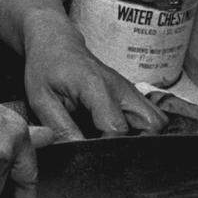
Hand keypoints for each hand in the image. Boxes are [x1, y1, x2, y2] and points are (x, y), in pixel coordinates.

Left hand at [22, 10, 167, 140]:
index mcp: (96, 86)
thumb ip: (59, 126)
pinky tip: (122, 135)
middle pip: (152, 124)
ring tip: (117, 145)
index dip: (106, 146)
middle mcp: (120, 87)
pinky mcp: (130, 93)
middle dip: (137, 145)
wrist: (55, 44)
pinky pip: (150, 115)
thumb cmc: (46, 69)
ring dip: (144, 137)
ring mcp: (129, 89)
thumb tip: (78, 153)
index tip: (91, 153)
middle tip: (111, 152)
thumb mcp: (40, 99)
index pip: (116, 127)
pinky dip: (143, 129)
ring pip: (157, 120)